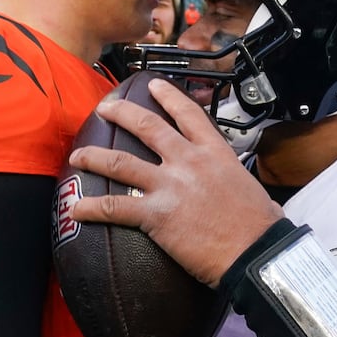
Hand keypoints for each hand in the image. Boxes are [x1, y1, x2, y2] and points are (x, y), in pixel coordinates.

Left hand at [68, 78, 283, 286]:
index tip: (152, 85)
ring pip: (120, 161)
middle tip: (104, 108)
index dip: (167, 95)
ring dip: (93, 156)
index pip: (188, 114)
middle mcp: (188, 161)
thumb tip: (241, 188)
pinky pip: (114, 207)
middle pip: (147, 126)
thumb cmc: (260, 226)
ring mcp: (169, 185)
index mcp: (215, 152)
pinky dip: (91, 207)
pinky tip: (75, 208)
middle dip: (120, 113)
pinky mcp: (155, 214)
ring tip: (77, 155)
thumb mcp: (250, 186)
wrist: (255, 251)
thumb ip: (234, 180)